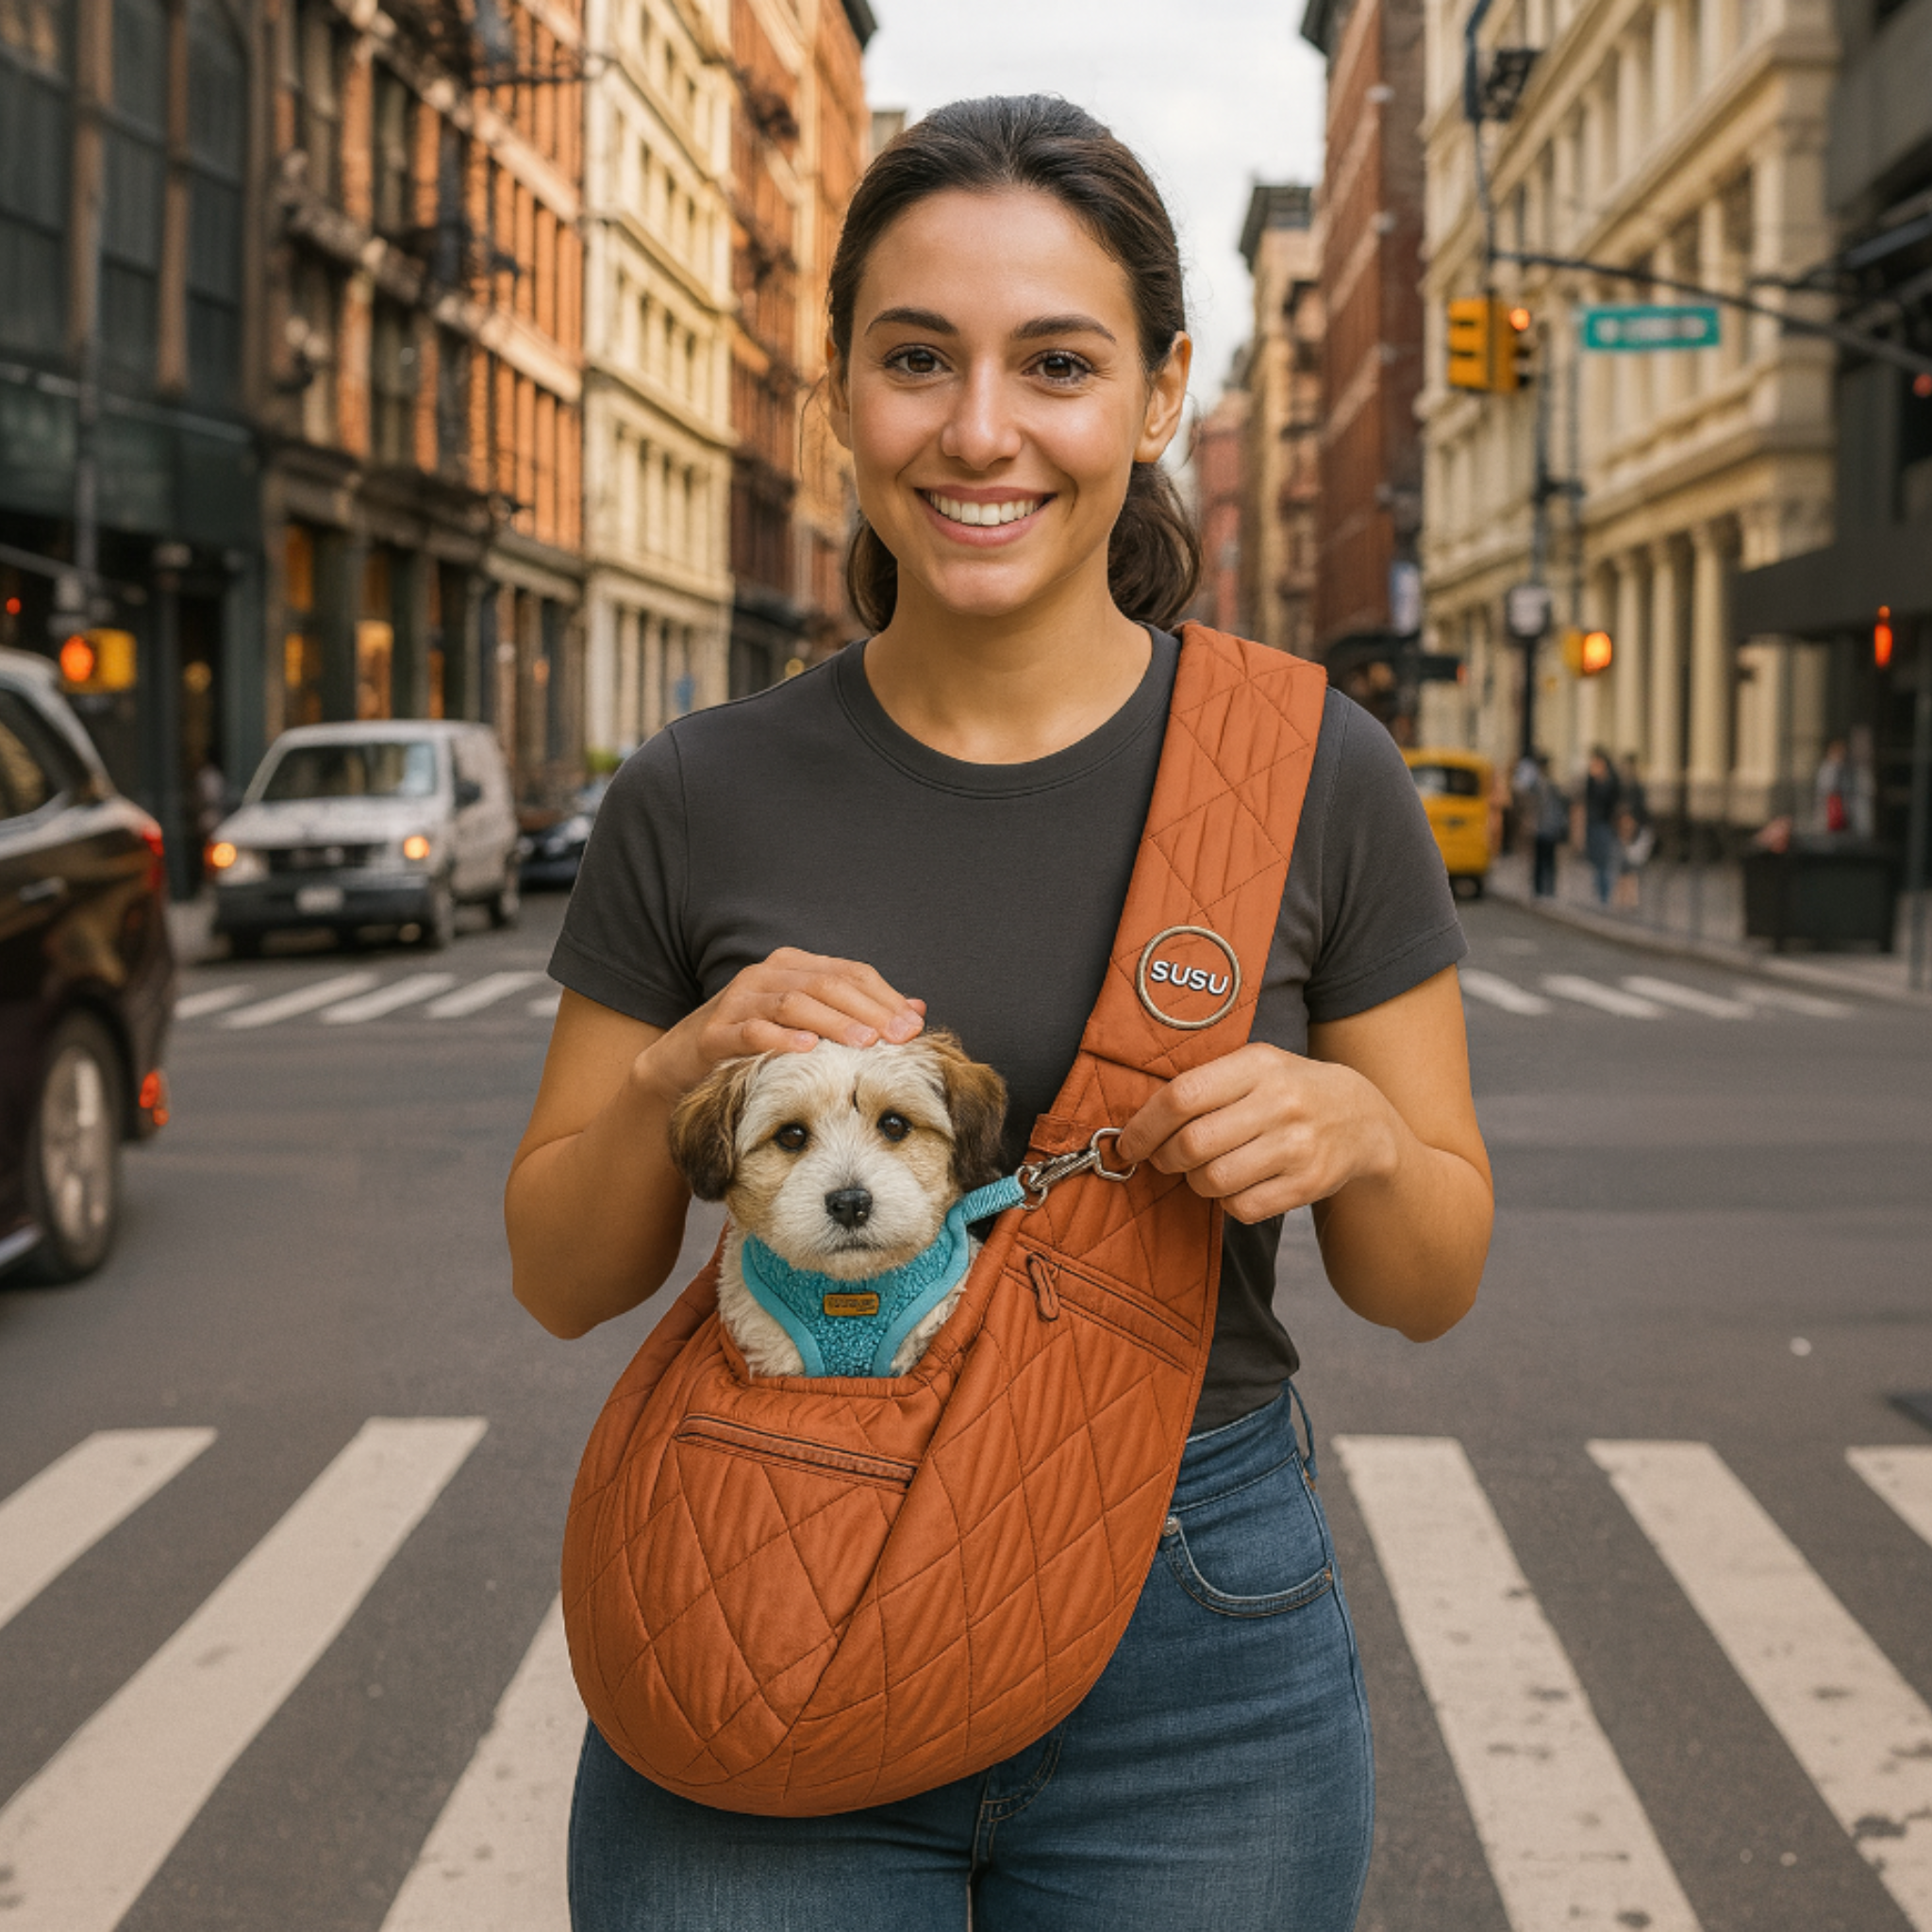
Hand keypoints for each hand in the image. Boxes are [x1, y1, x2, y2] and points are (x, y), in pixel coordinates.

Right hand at [639, 948, 924, 1102]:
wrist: (683, 1062)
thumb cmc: (757, 1042)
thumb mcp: (809, 1023)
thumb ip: (858, 1012)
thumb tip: (917, 1009)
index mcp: (795, 967)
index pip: (850, 973)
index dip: (885, 997)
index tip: (915, 1026)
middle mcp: (768, 976)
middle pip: (828, 985)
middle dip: (869, 1010)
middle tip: (898, 1036)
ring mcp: (739, 1001)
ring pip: (794, 1003)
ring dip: (833, 1023)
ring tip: (864, 1042)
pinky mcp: (716, 1032)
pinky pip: (752, 1030)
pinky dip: (782, 1038)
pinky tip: (808, 1049)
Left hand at [1113, 1044, 1400, 1223]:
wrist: (1360, 1117)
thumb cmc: (1287, 1090)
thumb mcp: (1254, 1066)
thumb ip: (1203, 1084)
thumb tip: (1137, 1124)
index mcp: (1258, 1064)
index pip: (1182, 1096)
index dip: (1145, 1126)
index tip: (1128, 1142)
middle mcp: (1280, 1102)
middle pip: (1191, 1144)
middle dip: (1164, 1158)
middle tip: (1163, 1158)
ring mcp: (1297, 1146)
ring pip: (1212, 1180)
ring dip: (1195, 1181)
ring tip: (1204, 1168)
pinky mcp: (1308, 1183)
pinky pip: (1241, 1207)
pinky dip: (1228, 1201)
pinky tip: (1237, 1183)